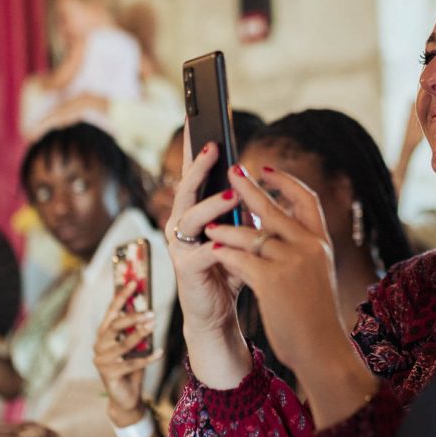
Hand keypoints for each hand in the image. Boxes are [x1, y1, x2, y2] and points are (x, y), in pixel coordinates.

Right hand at [93, 281, 162, 422]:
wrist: (126, 398)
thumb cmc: (131, 368)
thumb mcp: (135, 347)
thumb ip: (135, 331)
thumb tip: (148, 311)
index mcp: (103, 335)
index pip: (111, 312)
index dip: (121, 297)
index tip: (133, 283)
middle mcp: (99, 345)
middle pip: (114, 326)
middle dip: (132, 317)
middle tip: (151, 312)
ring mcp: (102, 361)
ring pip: (123, 344)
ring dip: (140, 334)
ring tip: (154, 325)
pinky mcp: (109, 375)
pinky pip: (132, 363)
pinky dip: (148, 358)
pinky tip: (161, 352)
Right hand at [164, 136, 247, 343]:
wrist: (216, 314)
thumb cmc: (227, 270)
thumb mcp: (238, 235)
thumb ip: (242, 214)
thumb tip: (256, 187)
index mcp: (191, 213)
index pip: (193, 176)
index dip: (193, 150)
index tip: (197, 122)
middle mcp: (180, 225)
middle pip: (185, 190)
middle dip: (198, 167)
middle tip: (213, 147)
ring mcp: (179, 246)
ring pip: (190, 218)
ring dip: (211, 205)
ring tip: (233, 195)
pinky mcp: (186, 269)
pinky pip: (200, 253)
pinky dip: (215, 246)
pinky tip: (226, 241)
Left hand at [204, 165, 358, 383]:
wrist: (321, 347)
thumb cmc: (314, 314)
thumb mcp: (315, 274)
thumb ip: (299, 250)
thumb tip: (271, 230)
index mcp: (320, 242)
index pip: (307, 199)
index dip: (286, 182)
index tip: (266, 171)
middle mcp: (309, 247)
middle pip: (274, 208)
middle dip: (248, 188)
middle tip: (229, 170)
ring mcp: (291, 262)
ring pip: (251, 234)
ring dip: (227, 228)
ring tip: (208, 225)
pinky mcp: (273, 280)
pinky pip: (241, 259)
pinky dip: (225, 254)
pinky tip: (213, 251)